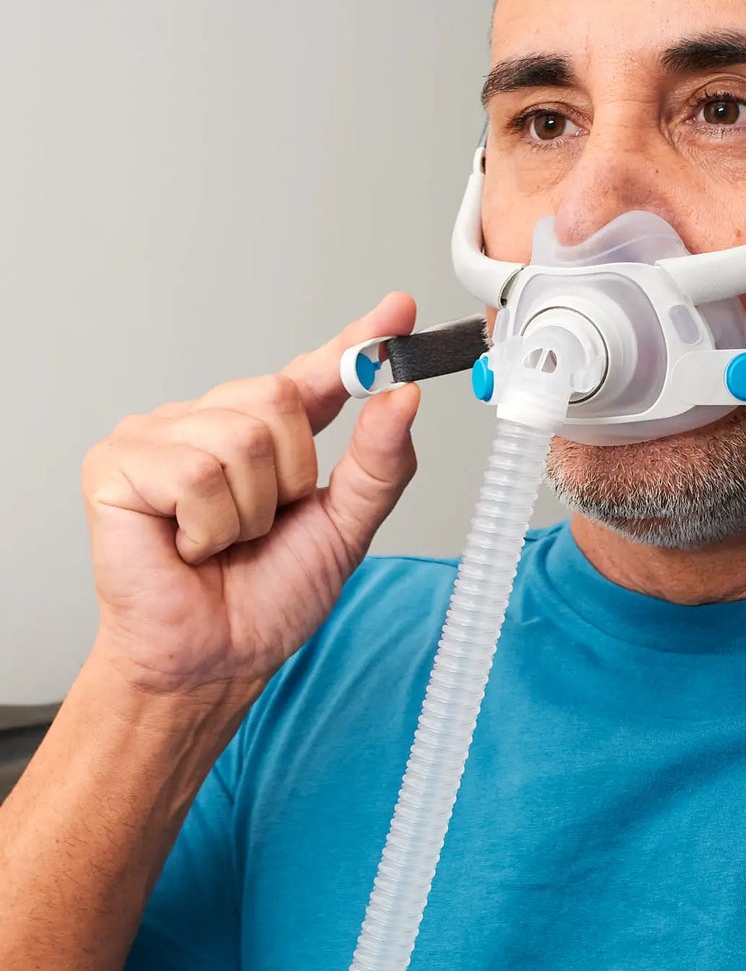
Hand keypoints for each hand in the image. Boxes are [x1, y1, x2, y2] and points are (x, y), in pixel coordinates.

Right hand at [81, 294, 420, 700]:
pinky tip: (186, 545)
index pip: (316, 373)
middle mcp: (210, 420)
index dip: (357, 341)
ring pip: (241, 438)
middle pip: (280, 399)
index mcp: (267, 432)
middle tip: (262, 526)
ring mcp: (159, 436)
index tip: (400, 310)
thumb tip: (403, 396)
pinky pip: (195, 472)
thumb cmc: (267, 599)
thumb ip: (379, 463)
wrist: (211, 661)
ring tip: (221, 541)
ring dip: (249, 511)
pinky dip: (208, 525)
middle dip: (290, 477)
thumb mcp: (346, 528)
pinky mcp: (116, 463)